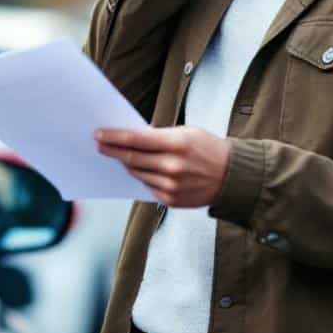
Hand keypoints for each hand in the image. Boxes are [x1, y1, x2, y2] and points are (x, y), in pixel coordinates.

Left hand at [95, 125, 230, 207]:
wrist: (233, 177)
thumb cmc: (209, 149)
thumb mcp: (187, 133)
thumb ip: (161, 135)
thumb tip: (133, 138)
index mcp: (177, 144)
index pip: (136, 140)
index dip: (114, 137)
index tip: (99, 134)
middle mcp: (172, 166)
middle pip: (132, 158)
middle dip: (112, 151)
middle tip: (99, 145)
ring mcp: (171, 186)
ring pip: (137, 173)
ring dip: (125, 164)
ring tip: (117, 156)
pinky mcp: (171, 200)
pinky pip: (147, 186)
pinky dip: (142, 177)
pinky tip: (139, 169)